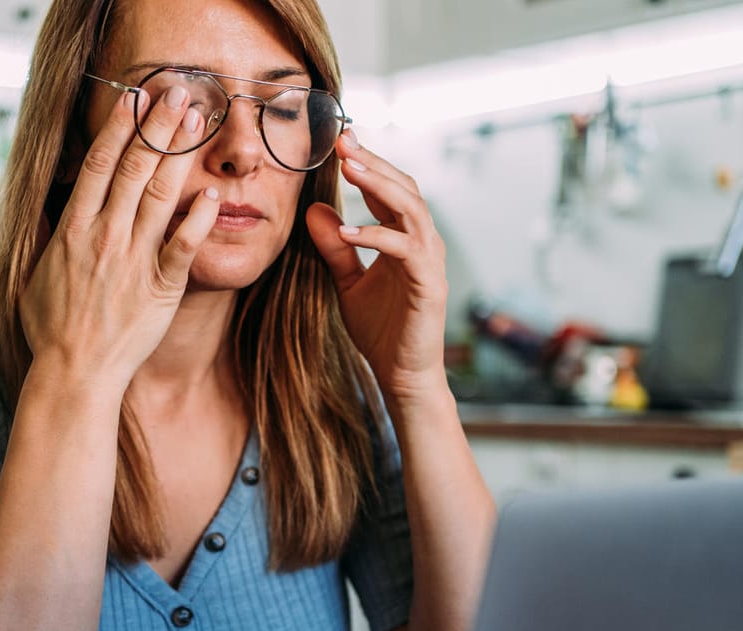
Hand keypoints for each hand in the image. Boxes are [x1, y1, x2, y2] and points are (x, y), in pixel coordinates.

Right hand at [20, 85, 220, 389]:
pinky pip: (183, 245)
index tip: (133, 99)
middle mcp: (104, 236)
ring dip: (180, 153)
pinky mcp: (160, 287)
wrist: (74, 373)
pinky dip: (198, 217)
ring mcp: (133, 260)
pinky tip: (212, 192)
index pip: (97, 165)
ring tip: (197, 121)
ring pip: (160, 194)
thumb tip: (50, 205)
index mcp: (72, 229)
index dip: (118, 128)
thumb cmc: (52, 329)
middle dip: (157, 125)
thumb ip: (47, 234)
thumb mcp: (35, 272)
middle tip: (178, 92)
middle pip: (134, 168)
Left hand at [305, 132, 449, 406]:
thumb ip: (334, 248)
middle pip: (403, 188)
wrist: (401, 375)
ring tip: (349, 170)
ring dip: (380, 186)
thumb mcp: (347, 282)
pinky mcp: (429, 284)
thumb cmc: (381, 330)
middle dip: (373, 163)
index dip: (366, 164)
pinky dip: (377, 236)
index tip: (338, 142)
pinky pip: (405, 250)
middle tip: (343, 142)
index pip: (389, 189)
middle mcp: (423, 242)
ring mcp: (430, 261)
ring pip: (411, 209)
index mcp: (405, 238)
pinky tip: (348, 230)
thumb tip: (313, 211)